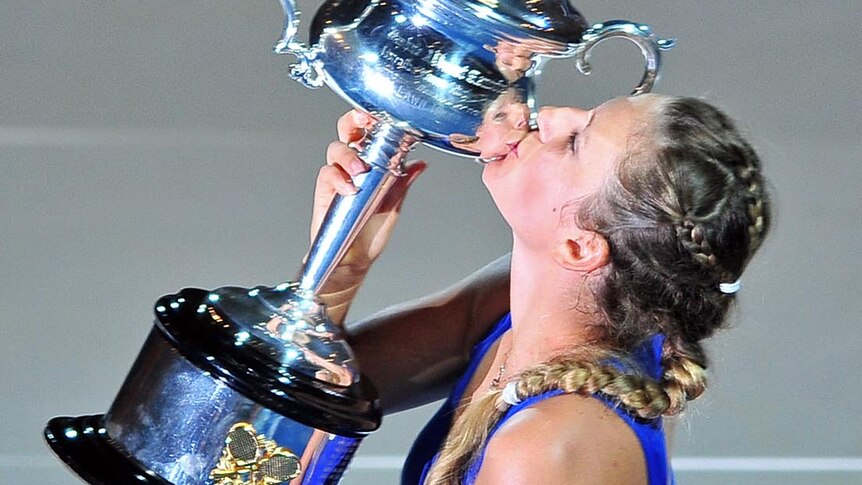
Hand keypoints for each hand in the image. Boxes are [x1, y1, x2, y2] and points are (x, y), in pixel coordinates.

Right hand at [310, 110, 425, 320]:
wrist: (355, 259)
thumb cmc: (373, 231)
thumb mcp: (394, 205)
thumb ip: (403, 183)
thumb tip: (420, 165)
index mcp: (373, 163)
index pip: (370, 133)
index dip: (372, 119)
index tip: (379, 115)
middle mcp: (354, 165)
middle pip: (347, 132)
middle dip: (352, 122)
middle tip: (362, 124)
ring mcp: (338, 176)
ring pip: (336, 149)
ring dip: (348, 155)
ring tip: (360, 170)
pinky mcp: (325, 191)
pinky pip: (327, 173)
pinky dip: (337, 177)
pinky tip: (349, 188)